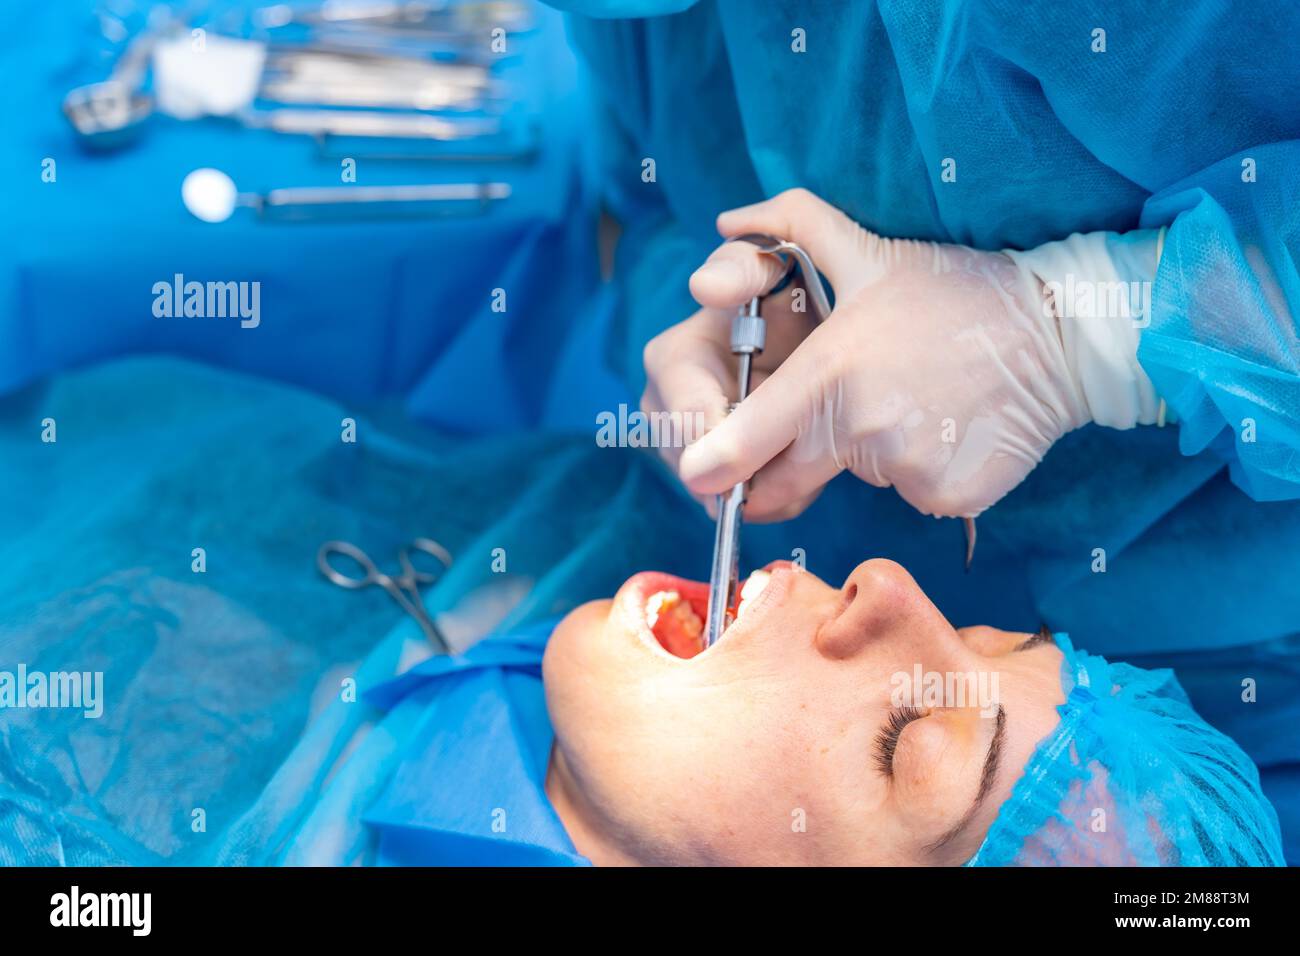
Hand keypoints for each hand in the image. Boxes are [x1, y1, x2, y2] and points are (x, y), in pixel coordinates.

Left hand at [641, 189, 1092, 520]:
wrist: (1063, 333)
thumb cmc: (957, 291)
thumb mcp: (871, 250)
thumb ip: (789, 229)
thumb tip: (727, 219)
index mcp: (831, 370)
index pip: (748, 437)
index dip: (715, 465)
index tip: (698, 478)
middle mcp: (861, 427)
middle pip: (792, 476)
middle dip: (796, 461)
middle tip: (848, 411)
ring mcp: (908, 467)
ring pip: (860, 478)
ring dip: (873, 453)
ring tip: (920, 400)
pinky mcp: (949, 496)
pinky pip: (912, 494)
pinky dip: (923, 471)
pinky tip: (952, 426)